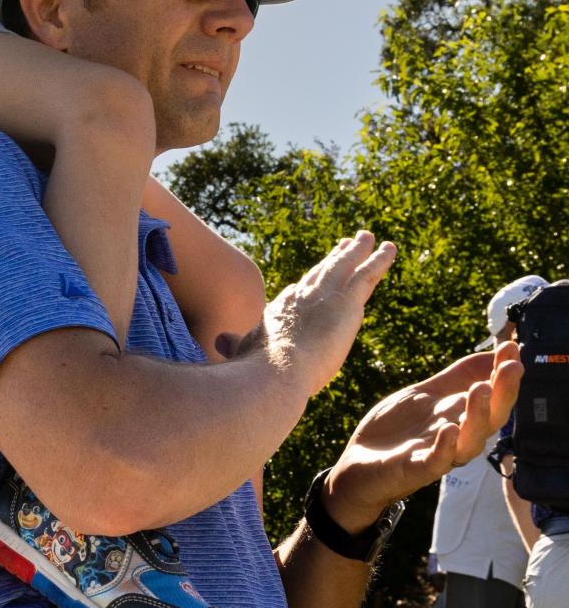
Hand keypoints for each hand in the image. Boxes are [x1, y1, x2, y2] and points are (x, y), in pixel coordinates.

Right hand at [217, 232, 395, 398]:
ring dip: (359, 250)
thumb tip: (218, 342)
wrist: (276, 369)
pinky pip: (367, 275)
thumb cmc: (258, 369)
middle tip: (346, 243)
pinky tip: (388, 249)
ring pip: (346, 266)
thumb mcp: (243, 354)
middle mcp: (303, 296)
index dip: (309, 281)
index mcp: (281, 310)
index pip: (300, 291)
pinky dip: (379, 261)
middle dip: (335, 257)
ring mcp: (326, 296)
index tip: (316, 273)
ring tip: (369, 237)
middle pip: (323, 271)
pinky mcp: (347, 302)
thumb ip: (235, 345)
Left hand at [323, 342, 522, 531]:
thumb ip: (457, 377)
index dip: (503, 374)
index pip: (492, 396)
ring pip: (469, 443)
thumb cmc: (398, 429)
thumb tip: (493, 352)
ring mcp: (437, 454)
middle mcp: (457, 437)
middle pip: (490, 419)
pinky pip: (435, 462)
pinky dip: (444, 447)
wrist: (360, 462)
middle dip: (503, 393)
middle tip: (512, 367)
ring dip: (477, 415)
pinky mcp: (414, 469)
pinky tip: (448, 429)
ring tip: (481, 388)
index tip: (512, 347)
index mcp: (461, 417)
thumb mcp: (427, 394)